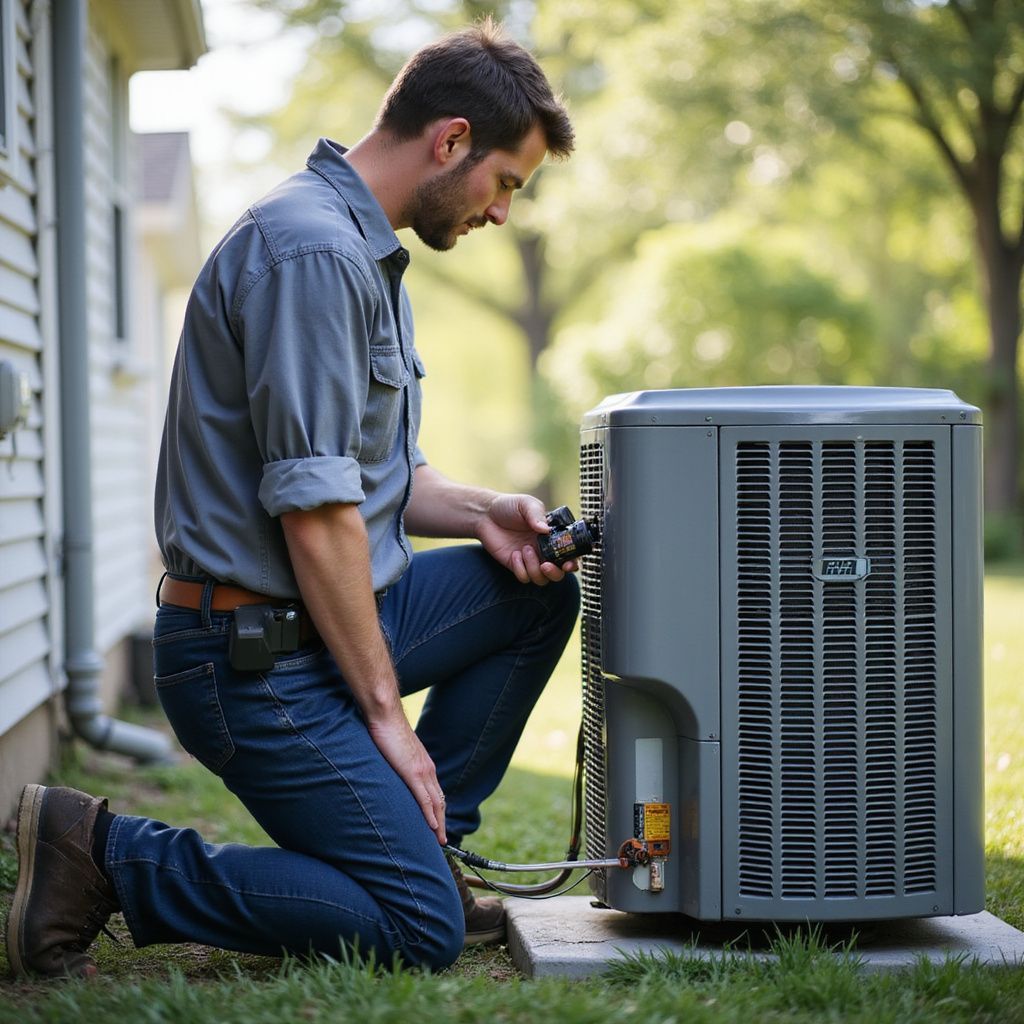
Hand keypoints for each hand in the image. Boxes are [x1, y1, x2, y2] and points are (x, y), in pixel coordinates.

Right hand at [367, 713, 446, 844]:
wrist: (385, 716)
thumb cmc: (386, 731)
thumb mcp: (395, 752)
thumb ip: (398, 764)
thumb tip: (392, 772)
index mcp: (423, 764)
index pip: (435, 792)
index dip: (438, 810)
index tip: (438, 825)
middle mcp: (427, 769)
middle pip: (439, 801)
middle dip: (442, 821)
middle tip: (441, 840)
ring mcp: (421, 771)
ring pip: (435, 803)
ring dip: (439, 823)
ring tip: (439, 840)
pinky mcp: (412, 773)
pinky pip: (424, 798)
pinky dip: (429, 814)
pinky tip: (432, 827)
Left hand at [476, 492, 577, 585]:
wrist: (485, 515)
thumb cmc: (509, 506)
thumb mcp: (526, 504)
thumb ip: (537, 515)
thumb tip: (546, 530)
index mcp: (552, 536)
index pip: (569, 554)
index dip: (572, 562)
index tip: (568, 564)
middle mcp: (544, 550)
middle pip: (558, 573)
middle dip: (555, 573)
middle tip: (546, 564)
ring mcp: (531, 559)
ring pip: (542, 579)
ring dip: (534, 568)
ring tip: (524, 549)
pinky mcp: (516, 566)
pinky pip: (524, 577)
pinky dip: (520, 569)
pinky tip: (514, 555)